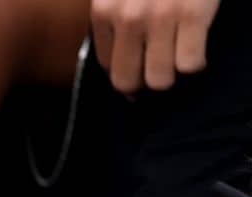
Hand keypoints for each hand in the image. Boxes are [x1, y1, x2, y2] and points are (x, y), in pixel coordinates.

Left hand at [92, 0, 219, 92]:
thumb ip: (114, 20)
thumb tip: (117, 70)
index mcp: (103, 11)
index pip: (107, 67)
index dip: (126, 73)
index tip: (139, 70)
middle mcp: (127, 17)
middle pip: (127, 81)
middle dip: (143, 82)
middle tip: (158, 68)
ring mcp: (160, 16)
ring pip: (159, 79)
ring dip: (172, 73)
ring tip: (177, 56)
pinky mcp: (192, 14)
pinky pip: (189, 64)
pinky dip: (196, 63)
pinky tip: (196, 47)